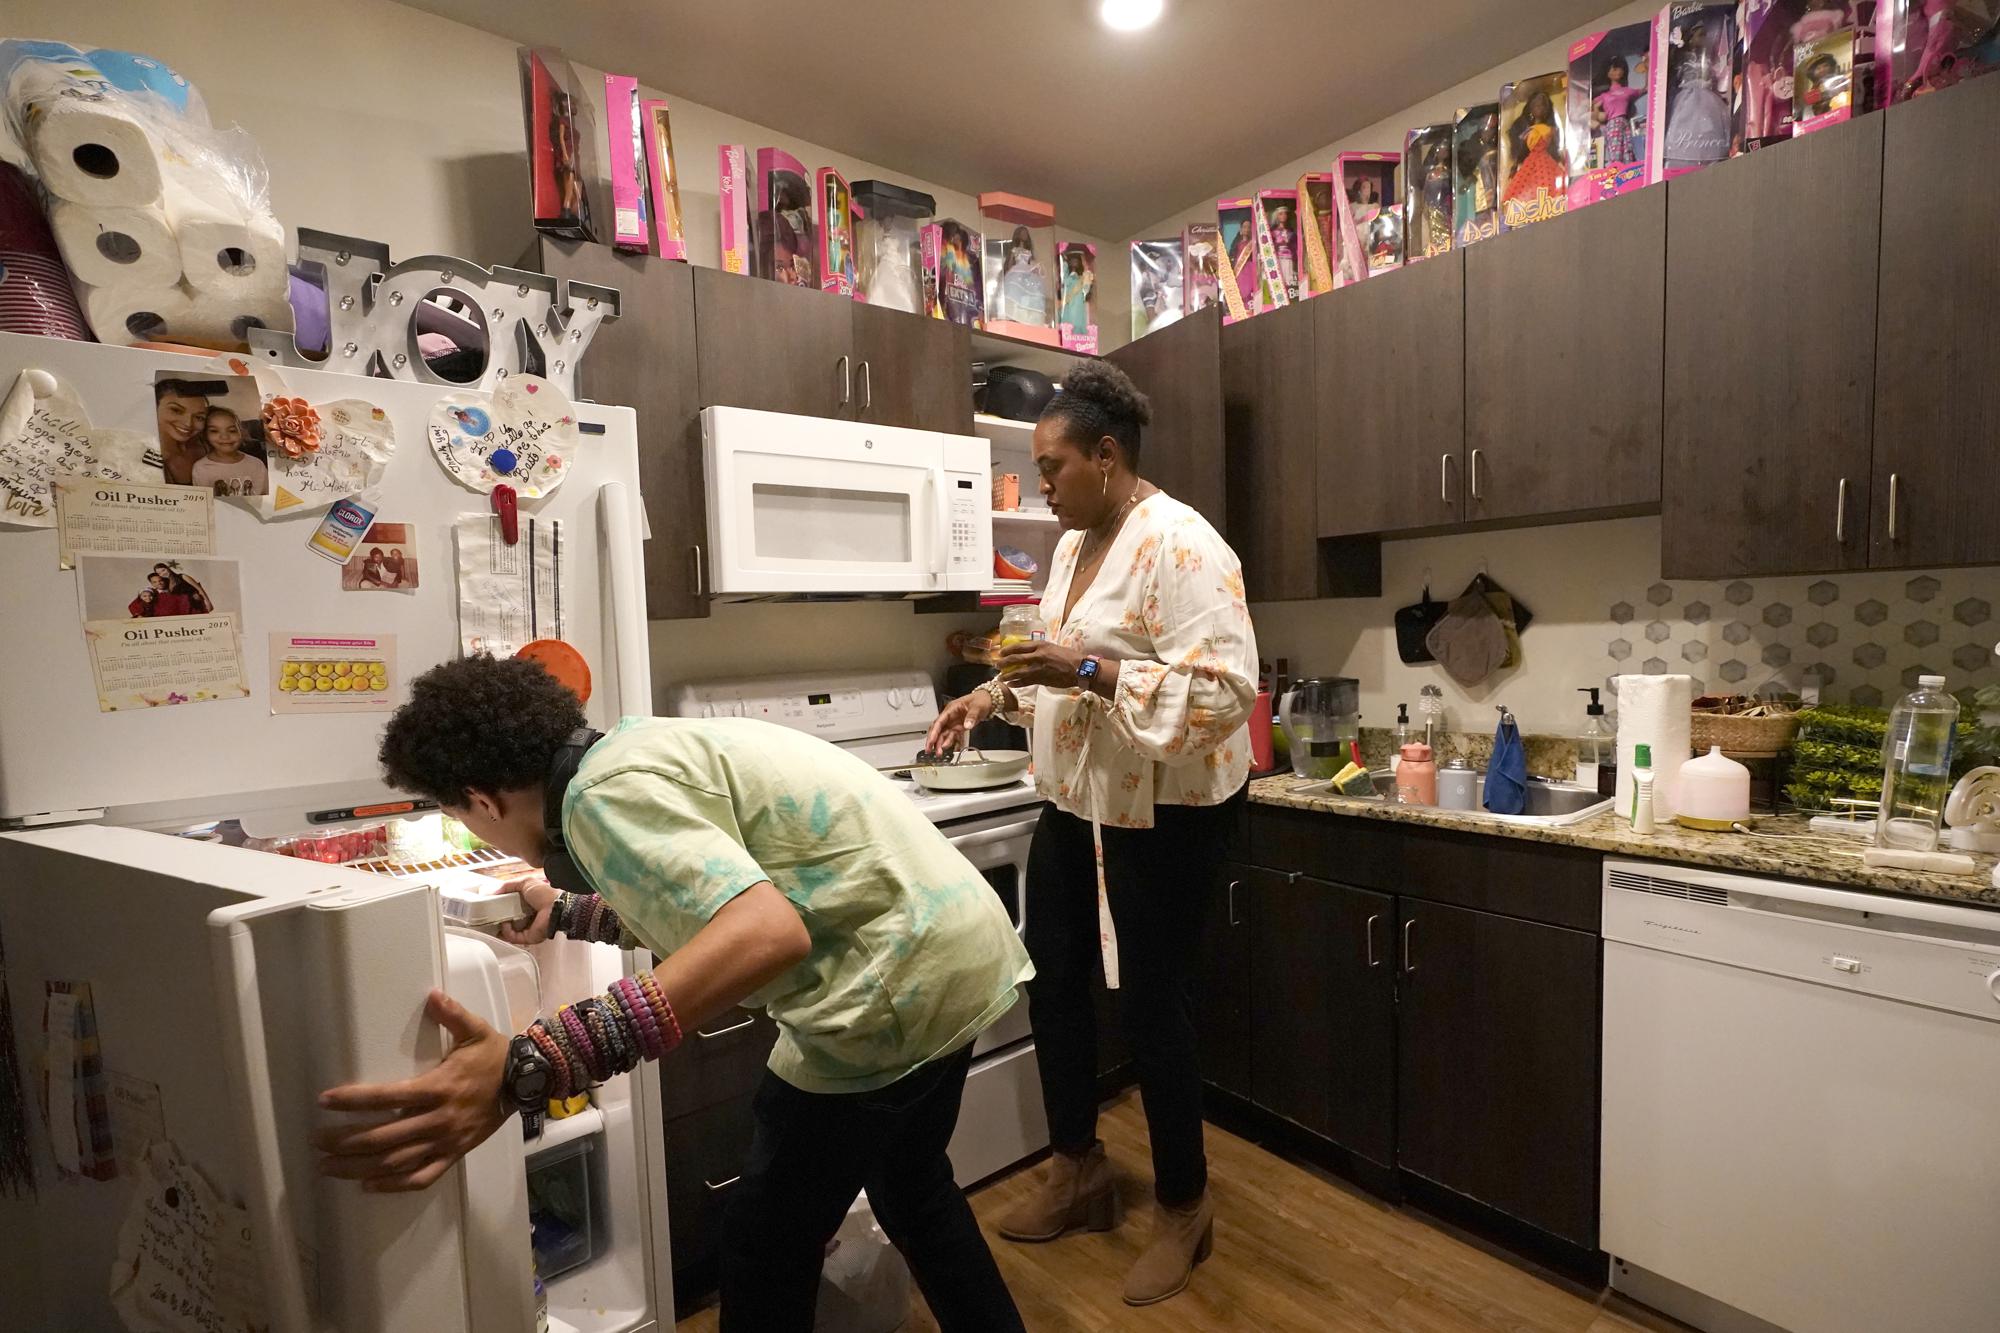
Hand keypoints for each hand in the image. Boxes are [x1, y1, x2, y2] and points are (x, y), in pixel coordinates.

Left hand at [314, 989, 510, 1192]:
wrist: (526, 1084)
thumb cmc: (495, 1056)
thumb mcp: (476, 1030)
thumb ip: (452, 1014)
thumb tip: (431, 995)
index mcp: (438, 1089)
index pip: (388, 1097)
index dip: (354, 1100)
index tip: (325, 1101)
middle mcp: (438, 1120)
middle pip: (384, 1137)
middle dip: (345, 1141)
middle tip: (317, 1140)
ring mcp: (446, 1142)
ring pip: (396, 1162)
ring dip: (359, 1167)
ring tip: (328, 1167)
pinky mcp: (454, 1156)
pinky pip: (421, 1178)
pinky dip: (393, 1185)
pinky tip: (368, 1186)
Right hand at [495, 876, 556, 947]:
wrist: (556, 907)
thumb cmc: (544, 894)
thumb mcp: (525, 883)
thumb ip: (509, 886)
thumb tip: (493, 891)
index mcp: (526, 905)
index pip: (509, 908)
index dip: (499, 907)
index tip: (489, 906)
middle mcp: (526, 917)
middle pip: (507, 921)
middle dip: (496, 919)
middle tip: (487, 916)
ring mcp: (526, 929)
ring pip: (507, 932)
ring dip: (499, 927)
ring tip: (494, 920)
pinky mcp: (527, 938)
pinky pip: (512, 938)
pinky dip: (506, 932)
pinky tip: (505, 924)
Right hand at [926, 690, 994, 756]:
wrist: (989, 700)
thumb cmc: (981, 699)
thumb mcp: (977, 707)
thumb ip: (972, 716)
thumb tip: (967, 725)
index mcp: (951, 709)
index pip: (939, 722)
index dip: (934, 732)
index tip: (931, 741)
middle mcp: (950, 717)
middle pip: (938, 729)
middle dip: (933, 740)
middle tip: (930, 751)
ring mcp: (954, 723)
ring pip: (944, 734)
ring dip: (941, 744)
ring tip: (940, 754)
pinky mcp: (959, 728)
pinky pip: (953, 737)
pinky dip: (951, 743)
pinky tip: (950, 750)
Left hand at [993, 639, 1085, 688]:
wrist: (1079, 668)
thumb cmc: (1069, 656)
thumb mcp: (1053, 647)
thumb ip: (1041, 649)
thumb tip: (1029, 652)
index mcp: (1041, 645)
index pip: (1019, 646)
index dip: (1008, 649)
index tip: (1001, 652)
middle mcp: (1037, 655)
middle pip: (1015, 658)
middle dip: (1004, 662)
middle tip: (997, 665)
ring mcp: (1038, 668)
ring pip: (1018, 672)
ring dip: (1007, 675)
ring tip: (1001, 677)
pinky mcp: (1041, 679)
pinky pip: (1025, 682)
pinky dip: (1016, 683)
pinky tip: (1011, 685)